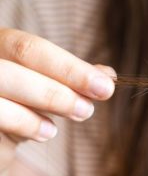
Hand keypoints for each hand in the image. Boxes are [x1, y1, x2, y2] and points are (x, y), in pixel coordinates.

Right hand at [0, 28, 114, 169]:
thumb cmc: (22, 103)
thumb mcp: (49, 87)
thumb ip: (74, 79)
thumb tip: (108, 76)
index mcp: (0, 44)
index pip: (31, 49)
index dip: (70, 68)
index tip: (106, 86)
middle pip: (14, 66)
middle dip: (57, 88)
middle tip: (89, 109)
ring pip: (2, 84)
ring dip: (46, 102)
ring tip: (77, 116)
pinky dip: (23, 123)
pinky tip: (47, 132)